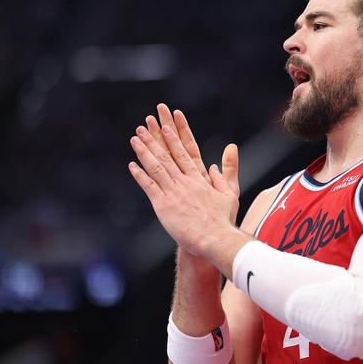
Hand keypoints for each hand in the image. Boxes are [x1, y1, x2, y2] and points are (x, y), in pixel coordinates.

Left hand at [141, 104, 240, 221]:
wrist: (215, 238)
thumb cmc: (223, 220)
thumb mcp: (230, 194)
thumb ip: (224, 176)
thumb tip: (216, 163)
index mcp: (199, 178)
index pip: (185, 152)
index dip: (175, 137)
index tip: (166, 125)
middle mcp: (185, 181)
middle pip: (168, 155)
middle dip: (155, 138)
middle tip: (145, 125)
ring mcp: (173, 192)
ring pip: (156, 167)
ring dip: (144, 151)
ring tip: (135, 138)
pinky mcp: (164, 205)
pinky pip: (149, 186)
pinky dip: (140, 175)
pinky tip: (132, 165)